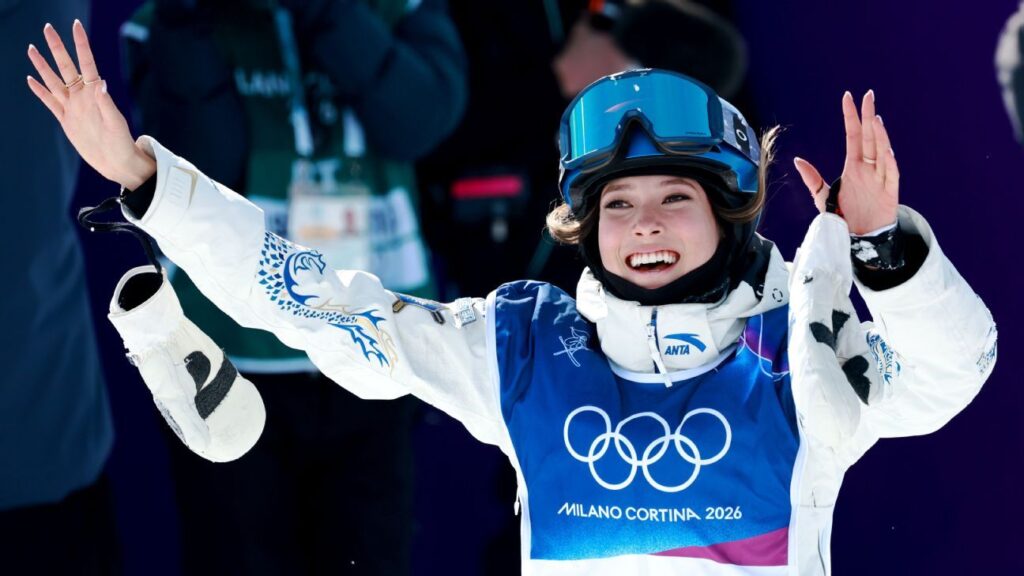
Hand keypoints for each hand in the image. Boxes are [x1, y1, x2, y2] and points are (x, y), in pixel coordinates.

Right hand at [26, 21, 154, 189]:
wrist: (116, 162)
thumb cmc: (122, 142)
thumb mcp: (115, 122)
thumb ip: (106, 103)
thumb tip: (101, 82)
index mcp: (95, 94)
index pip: (86, 63)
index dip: (81, 45)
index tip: (76, 26)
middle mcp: (82, 97)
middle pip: (65, 67)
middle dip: (57, 48)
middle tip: (47, 28)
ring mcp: (72, 107)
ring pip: (54, 81)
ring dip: (43, 66)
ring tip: (32, 48)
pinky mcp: (66, 120)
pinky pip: (50, 102)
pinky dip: (40, 91)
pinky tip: (31, 79)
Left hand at [793, 90, 899, 234]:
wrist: (859, 239)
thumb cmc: (844, 217)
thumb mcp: (823, 198)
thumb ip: (812, 179)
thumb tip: (797, 160)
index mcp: (853, 167)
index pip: (853, 136)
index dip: (851, 117)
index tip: (848, 97)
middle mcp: (868, 169)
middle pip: (869, 138)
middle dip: (868, 117)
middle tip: (868, 96)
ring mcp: (880, 179)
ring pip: (881, 153)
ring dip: (879, 137)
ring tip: (875, 120)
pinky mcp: (889, 193)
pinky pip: (891, 176)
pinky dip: (890, 164)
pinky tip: (887, 151)